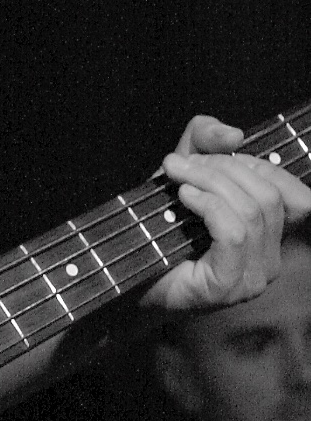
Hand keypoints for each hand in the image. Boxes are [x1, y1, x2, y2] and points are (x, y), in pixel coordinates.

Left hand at [142, 113, 310, 311]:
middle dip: (223, 168)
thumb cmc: (159, 219)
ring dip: (209, 182)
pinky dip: (208, 205)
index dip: (260, 165)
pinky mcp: (227, 285)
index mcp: (271, 234)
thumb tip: (235, 134)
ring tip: (178, 176)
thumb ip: (206, 138)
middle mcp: (270, 259)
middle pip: (268, 196)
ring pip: (250, 212)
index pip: (297, 196)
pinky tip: (184, 197)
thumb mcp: (185, 164)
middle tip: (182, 163)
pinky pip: (233, 233)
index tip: (216, 154)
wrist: (127, 265)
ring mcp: (252, 277)